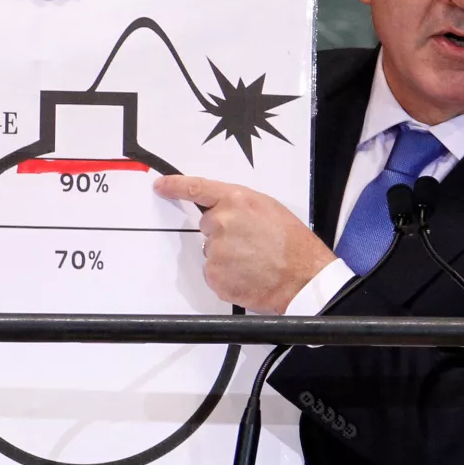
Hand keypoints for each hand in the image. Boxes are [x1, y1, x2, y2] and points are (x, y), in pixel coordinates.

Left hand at [153, 175, 336, 314]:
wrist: (303, 278)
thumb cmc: (292, 244)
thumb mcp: (269, 208)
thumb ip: (240, 205)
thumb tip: (222, 210)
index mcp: (236, 200)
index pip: (196, 188)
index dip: (175, 186)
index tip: (161, 186)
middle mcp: (221, 223)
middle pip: (207, 225)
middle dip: (223, 232)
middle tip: (250, 242)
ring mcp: (216, 251)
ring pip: (211, 250)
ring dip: (227, 255)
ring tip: (254, 260)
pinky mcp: (214, 275)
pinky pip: (213, 272)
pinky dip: (227, 274)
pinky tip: (247, 274)